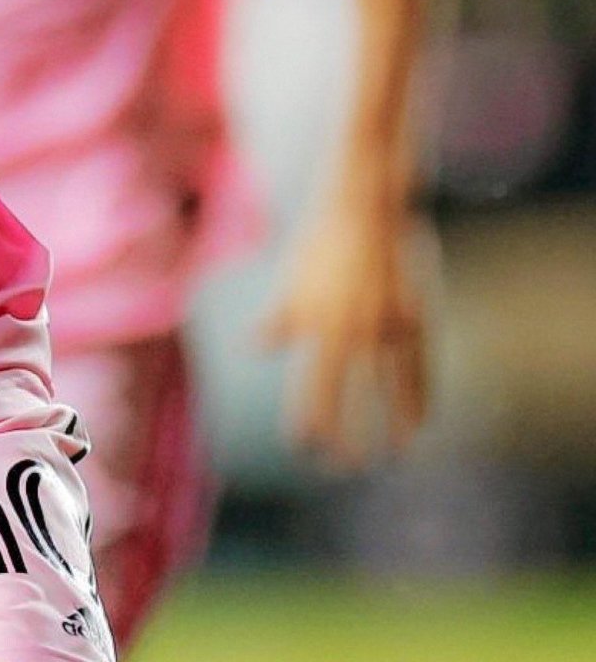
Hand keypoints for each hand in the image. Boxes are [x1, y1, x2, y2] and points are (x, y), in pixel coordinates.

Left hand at [259, 203, 433, 464]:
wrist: (364, 207)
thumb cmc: (321, 242)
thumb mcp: (293, 282)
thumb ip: (280, 322)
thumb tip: (253, 348)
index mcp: (319, 325)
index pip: (312, 390)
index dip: (308, 424)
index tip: (304, 448)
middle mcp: (353, 332)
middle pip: (350, 400)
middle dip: (348, 437)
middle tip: (345, 467)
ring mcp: (387, 326)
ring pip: (392, 391)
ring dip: (393, 427)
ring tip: (394, 455)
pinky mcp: (414, 316)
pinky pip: (419, 368)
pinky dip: (420, 397)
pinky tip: (421, 419)